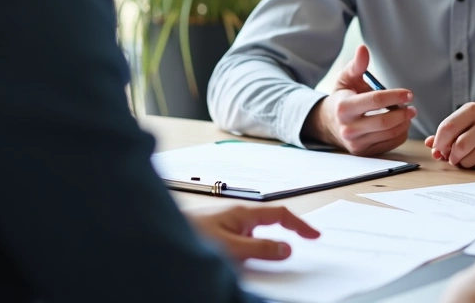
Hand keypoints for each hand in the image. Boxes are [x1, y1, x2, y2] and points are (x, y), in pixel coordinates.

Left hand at [187, 204, 319, 261]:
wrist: (160, 237)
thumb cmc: (191, 235)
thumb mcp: (232, 247)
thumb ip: (260, 248)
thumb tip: (286, 248)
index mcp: (243, 213)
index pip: (281, 215)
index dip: (300, 225)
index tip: (315, 236)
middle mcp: (237, 216)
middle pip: (271, 222)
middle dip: (288, 233)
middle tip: (304, 244)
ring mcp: (228, 224)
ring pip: (257, 232)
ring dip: (269, 243)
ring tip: (278, 257)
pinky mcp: (219, 234)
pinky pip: (245, 240)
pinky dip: (254, 249)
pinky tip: (250, 261)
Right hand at [302, 45, 416, 155]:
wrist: (329, 123)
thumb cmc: (342, 97)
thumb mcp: (346, 79)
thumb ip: (357, 65)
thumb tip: (363, 48)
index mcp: (344, 107)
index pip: (375, 101)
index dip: (395, 96)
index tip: (409, 94)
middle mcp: (348, 128)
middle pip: (384, 122)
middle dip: (403, 113)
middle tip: (412, 107)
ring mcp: (356, 143)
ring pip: (388, 134)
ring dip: (404, 124)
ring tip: (408, 114)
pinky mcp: (364, 152)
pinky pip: (389, 144)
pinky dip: (400, 134)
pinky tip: (401, 125)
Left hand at [424, 102, 474, 169]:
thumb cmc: (473, 128)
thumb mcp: (458, 125)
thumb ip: (442, 135)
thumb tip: (430, 143)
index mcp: (473, 109)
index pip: (448, 127)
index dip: (439, 142)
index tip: (437, 149)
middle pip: (460, 145)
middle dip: (451, 156)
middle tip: (450, 157)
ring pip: (470, 159)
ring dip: (462, 163)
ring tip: (464, 157)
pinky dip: (474, 166)